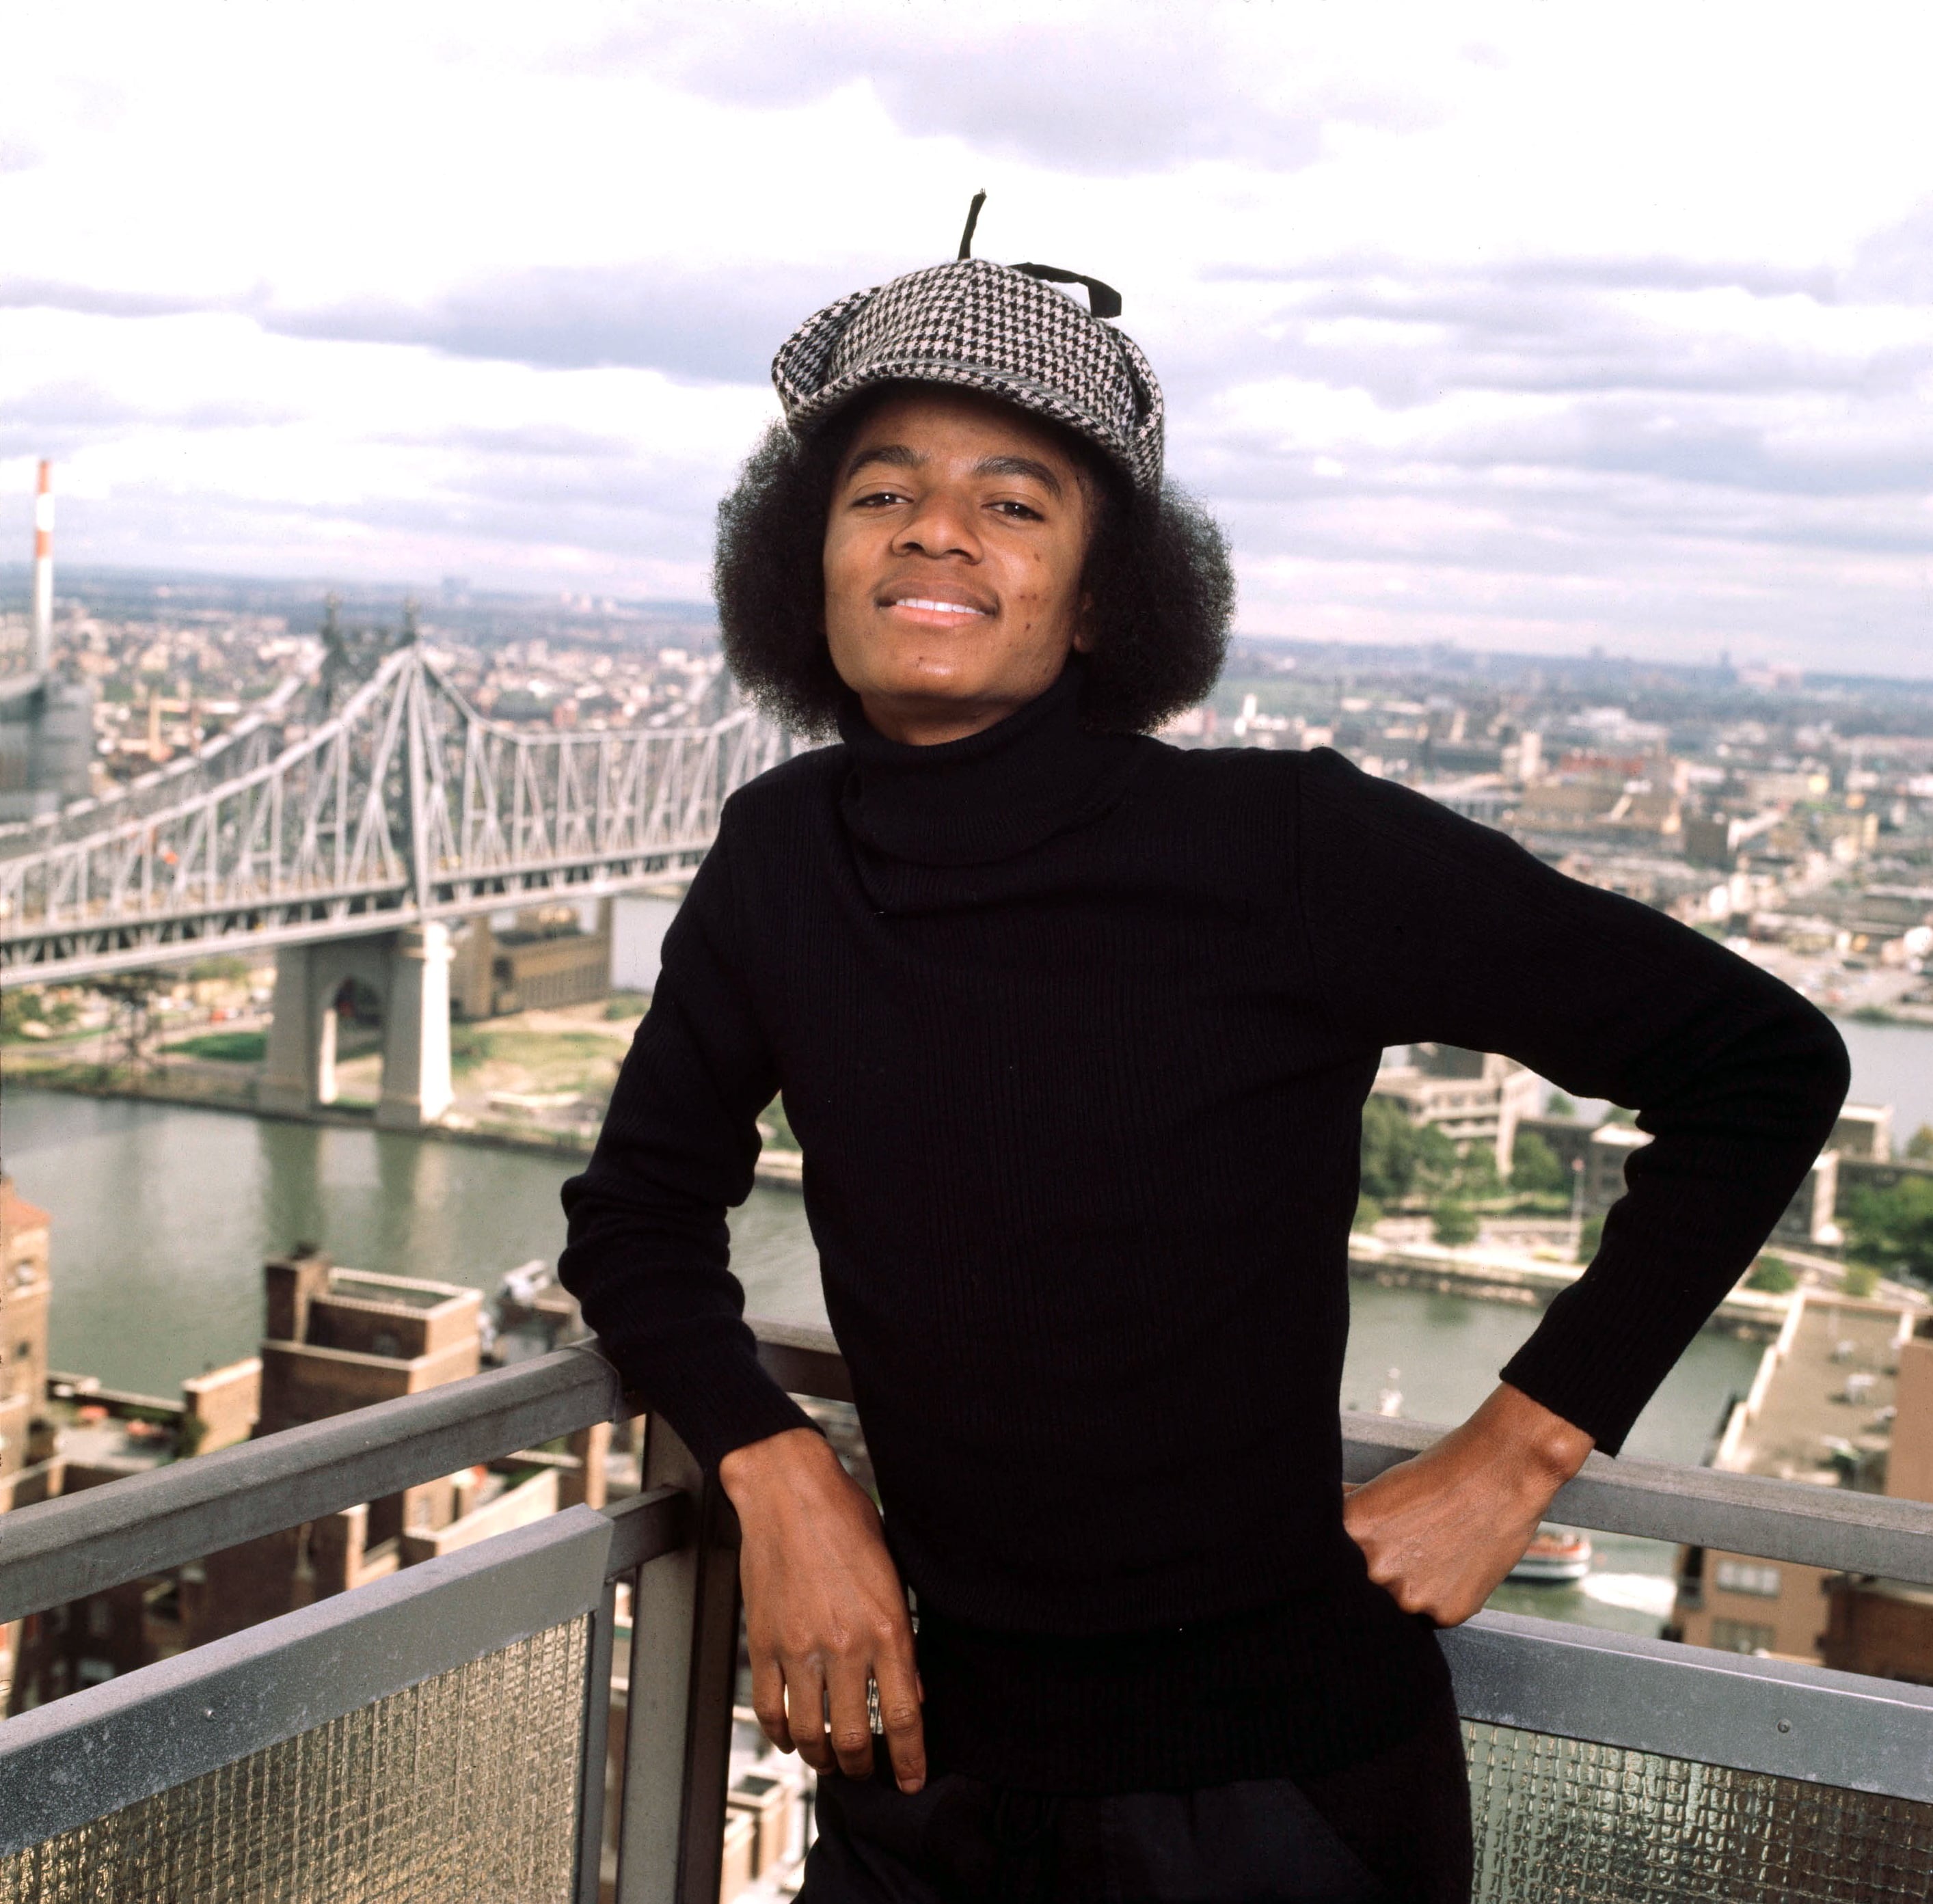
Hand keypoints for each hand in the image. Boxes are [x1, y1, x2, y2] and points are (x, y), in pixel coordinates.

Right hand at [718, 1426, 925, 1791]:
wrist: (789, 1491)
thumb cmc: (846, 1522)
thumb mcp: (893, 1574)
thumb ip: (903, 1638)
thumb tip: (914, 1690)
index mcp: (886, 1626)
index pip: (906, 1716)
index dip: (911, 1759)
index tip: (911, 1781)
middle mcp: (845, 1644)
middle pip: (855, 1737)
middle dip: (863, 1767)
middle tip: (867, 1771)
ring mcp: (800, 1647)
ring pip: (810, 1733)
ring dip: (822, 1758)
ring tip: (830, 1760)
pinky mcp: (764, 1642)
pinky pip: (769, 1709)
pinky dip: (781, 1734)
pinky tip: (792, 1737)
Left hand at [1343, 1382, 1592, 1626]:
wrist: (1500, 1473)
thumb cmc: (1440, 1473)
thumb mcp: (1380, 1489)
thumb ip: (1350, 1517)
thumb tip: (1320, 1523)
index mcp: (1351, 1534)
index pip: (1329, 1563)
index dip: (1341, 1563)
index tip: (1354, 1560)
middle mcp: (1375, 1570)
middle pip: (1365, 1587)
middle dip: (1380, 1572)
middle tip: (1409, 1549)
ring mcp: (1411, 1596)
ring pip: (1399, 1603)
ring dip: (1411, 1586)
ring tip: (1435, 1551)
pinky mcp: (1446, 1613)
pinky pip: (1433, 1614)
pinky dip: (1443, 1595)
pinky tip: (1456, 1564)